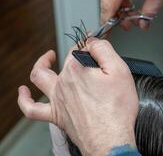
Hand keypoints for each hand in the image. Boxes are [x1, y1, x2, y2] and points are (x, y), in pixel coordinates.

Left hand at [17, 39, 138, 154]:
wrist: (111, 139)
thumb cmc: (117, 109)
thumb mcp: (120, 71)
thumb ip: (104, 50)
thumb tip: (93, 41)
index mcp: (79, 68)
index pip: (82, 47)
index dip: (90, 43)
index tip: (96, 43)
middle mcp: (65, 82)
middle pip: (67, 60)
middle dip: (78, 53)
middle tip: (90, 54)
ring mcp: (58, 98)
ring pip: (41, 76)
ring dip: (42, 64)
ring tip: (48, 57)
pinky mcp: (56, 115)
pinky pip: (32, 108)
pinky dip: (24, 99)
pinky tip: (24, 92)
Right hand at [101, 0, 162, 29]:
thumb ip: (150, 11)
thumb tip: (143, 23)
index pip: (108, 5)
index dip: (108, 21)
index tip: (107, 32)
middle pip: (107, 0)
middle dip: (116, 16)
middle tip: (127, 25)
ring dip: (119, 6)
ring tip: (130, 15)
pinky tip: (128, 3)